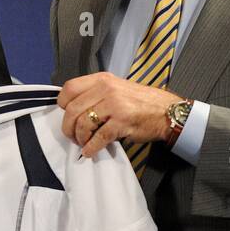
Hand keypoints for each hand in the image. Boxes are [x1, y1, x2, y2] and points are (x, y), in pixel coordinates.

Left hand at [56, 72, 180, 158]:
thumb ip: (95, 93)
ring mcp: (114, 105)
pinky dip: (91, 147)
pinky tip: (90, 151)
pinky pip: (98, 137)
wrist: (167, 111)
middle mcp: (106, 89)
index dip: (62, 104)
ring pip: (83, 123)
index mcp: (102, 79)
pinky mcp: (122, 122)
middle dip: (68, 127)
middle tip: (72, 136)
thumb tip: (72, 109)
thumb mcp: (116, 88)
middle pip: (72, 109)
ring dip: (80, 138)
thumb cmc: (141, 102)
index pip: (69, 88)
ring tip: (83, 143)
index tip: (66, 115)